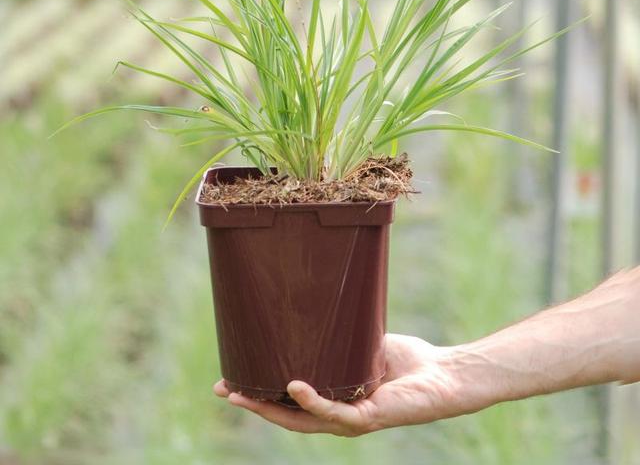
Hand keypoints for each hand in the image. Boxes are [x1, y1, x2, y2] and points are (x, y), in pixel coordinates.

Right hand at [213, 333, 459, 436]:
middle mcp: (337, 416)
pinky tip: (294, 387)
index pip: (288, 402)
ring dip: (269, 408)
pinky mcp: (369, 418)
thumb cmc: (408, 361)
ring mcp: (351, 421)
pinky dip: (312, 401)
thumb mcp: (363, 342)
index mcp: (332, 399)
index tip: (229, 378)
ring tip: (242, 393)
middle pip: (285, 415)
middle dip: (252, 403)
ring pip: (302, 421)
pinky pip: (334, 412)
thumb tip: (313, 297)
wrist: (445, 376)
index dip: (258, 394)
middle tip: (223, 388)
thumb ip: (340, 333)